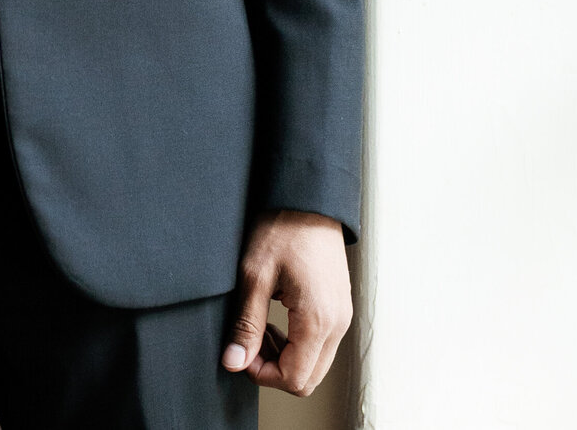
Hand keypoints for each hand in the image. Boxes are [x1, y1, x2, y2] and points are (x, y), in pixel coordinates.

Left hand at [221, 210, 351, 396]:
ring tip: (262, 326)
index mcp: (318, 320)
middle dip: (275, 368)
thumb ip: (246, 324)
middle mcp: (338, 324)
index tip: (242, 350)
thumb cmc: (283, 228)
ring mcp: (342, 315)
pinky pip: (322, 343)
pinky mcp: (340, 306)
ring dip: (287, 356)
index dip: (262, 373)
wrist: (309, 198)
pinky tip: (278, 316)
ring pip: (316, 363)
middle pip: (308, 378)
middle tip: (250, 340)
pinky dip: (299, 342)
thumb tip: (234, 362)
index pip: (294, 379)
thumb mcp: (255, 276)